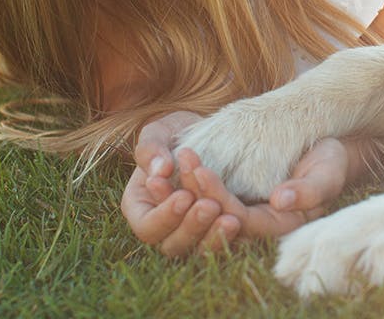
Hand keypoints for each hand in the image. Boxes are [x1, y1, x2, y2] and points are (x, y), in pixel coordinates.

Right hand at [120, 111, 241, 255]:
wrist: (206, 135)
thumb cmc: (175, 133)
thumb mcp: (160, 132)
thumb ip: (151, 149)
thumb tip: (159, 170)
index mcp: (141, 208)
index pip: (147, 227)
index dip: (164, 216)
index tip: (183, 195)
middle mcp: (164, 228)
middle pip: (173, 245)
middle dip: (192, 227)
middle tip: (210, 206)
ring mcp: (190, 234)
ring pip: (199, 251)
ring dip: (214, 237)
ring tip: (232, 219)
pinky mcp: (214, 232)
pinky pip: (222, 244)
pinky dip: (232, 237)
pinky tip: (241, 221)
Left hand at [171, 137, 350, 242]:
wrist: (325, 148)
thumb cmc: (330, 161)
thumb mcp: (327, 174)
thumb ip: (309, 191)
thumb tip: (280, 200)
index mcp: (278, 227)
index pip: (241, 221)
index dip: (219, 198)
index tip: (201, 171)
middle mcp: (254, 226)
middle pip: (215, 218)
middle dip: (193, 193)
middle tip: (181, 162)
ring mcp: (240, 212)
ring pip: (204, 212)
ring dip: (183, 189)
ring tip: (170, 161)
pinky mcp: (232, 197)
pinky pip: (202, 198)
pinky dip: (185, 183)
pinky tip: (173, 161)